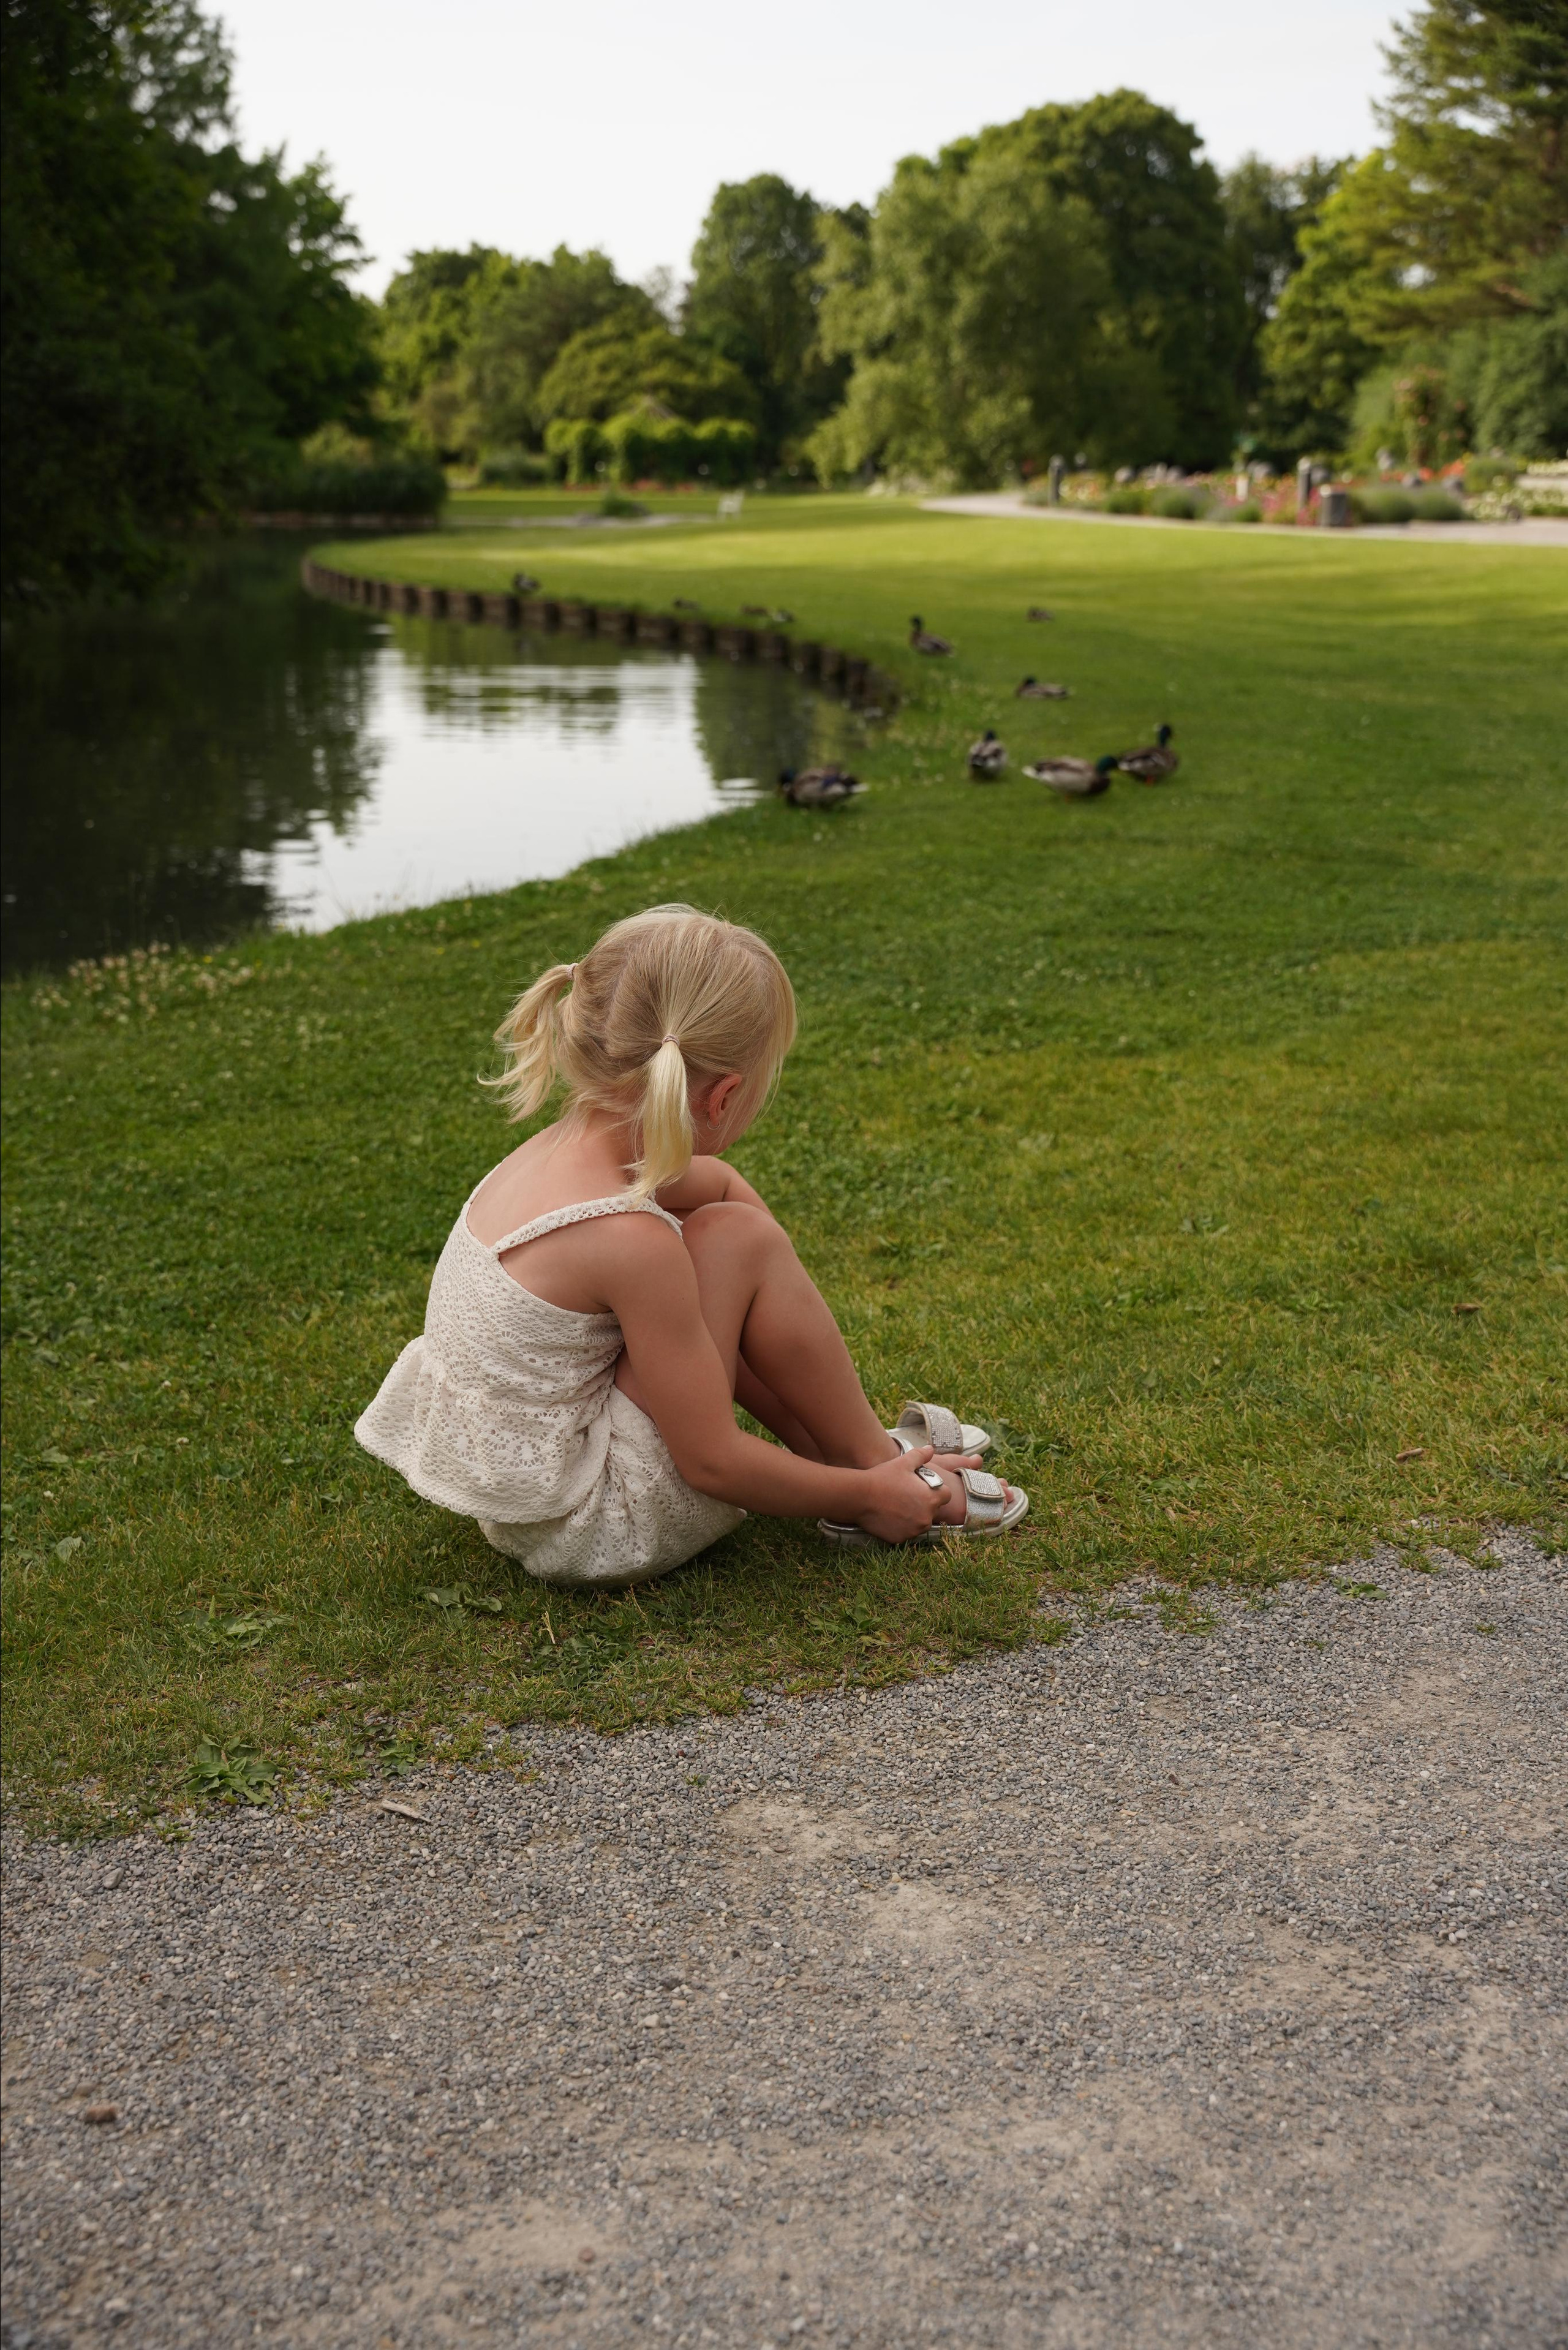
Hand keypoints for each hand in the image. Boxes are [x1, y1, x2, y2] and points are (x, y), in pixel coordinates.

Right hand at [854, 1446, 980, 1542]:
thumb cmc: (883, 1477)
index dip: (937, 1490)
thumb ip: (920, 1456)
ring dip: (914, 1516)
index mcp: (931, 1498)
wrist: (859, 1496)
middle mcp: (926, 1517)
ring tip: (899, 1506)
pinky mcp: (900, 1539)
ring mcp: (913, 1530)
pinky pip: (906, 1532)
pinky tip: (890, 1516)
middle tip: (908, 1495)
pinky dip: (901, 1526)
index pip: (946, 1495)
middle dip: (925, 1503)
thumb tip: (930, 1449)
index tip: (925, 1487)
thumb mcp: (903, 1462)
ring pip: (920, 1523)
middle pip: (933, 1511)